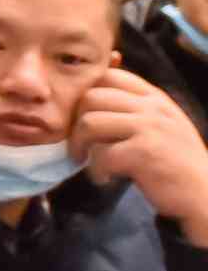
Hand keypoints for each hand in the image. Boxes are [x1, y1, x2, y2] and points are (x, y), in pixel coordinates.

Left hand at [74, 66, 207, 235]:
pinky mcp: (145, 152)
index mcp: (155, 98)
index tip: (85, 117)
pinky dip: (96, 169)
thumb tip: (94, 94)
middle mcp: (152, 107)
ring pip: (90, 122)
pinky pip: (101, 153)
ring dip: (80, 145)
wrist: (205, 195)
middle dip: (76, 122)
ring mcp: (150, 128)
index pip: (110, 75)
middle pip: (91, 97)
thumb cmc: (177, 161)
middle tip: (80, 144)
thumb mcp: (162, 124)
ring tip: (87, 161)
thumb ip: (137, 108)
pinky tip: (104, 178)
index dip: (87, 94)